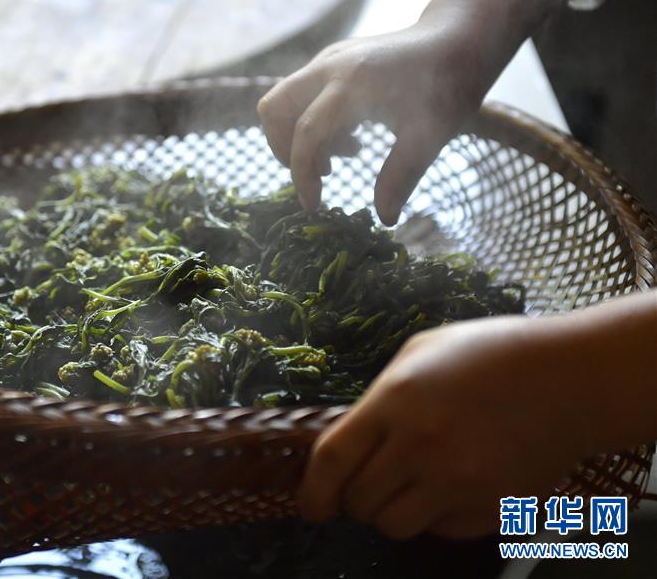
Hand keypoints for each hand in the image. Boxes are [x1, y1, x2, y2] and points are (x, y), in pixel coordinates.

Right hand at [257, 0, 563, 223]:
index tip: (314, 205)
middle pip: (274, 108)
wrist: (460, 38)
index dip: (302, 174)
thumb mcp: (430, 136)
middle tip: (319, 174)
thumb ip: (402, 177)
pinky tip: (352, 136)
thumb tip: (385, 219)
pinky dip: (314, 121)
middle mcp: (330, 67)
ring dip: (301, 135)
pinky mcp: (334, 62)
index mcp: (351, 85)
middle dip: (284, 150)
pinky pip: (303, 94)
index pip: (306, 133)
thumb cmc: (449, 84)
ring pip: (285, 100)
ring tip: (347, 153)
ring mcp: (329, 61)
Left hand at [298, 316, 592, 539]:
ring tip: (410, 484)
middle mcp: (422, 447)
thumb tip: (350, 439)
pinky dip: (435, 515)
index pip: (332, 461)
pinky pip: (440, 531)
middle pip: (360, 502)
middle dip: (355, 497)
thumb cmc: (491, 356)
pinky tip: (453, 482)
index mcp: (397, 401)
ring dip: (392, 512)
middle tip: (370, 481)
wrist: (570, 380)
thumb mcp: (419, 352)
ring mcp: (458, 483)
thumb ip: (378, 397)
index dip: (313, 492)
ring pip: (394, 526)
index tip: (312, 506)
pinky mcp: (490, 509)